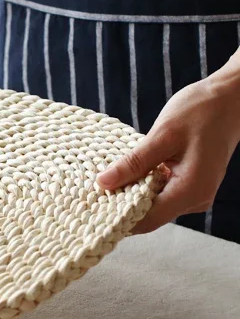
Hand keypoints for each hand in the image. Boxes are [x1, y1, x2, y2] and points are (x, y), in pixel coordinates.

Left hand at [96, 78, 239, 233]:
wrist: (232, 98)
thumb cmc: (202, 111)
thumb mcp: (163, 135)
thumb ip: (134, 163)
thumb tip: (103, 183)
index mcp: (190, 191)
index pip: (146, 220)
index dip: (117, 218)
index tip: (91, 209)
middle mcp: (195, 200)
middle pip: (149, 216)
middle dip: (121, 206)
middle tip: (91, 193)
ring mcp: (195, 194)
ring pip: (154, 205)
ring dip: (131, 194)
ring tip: (106, 182)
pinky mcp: (191, 185)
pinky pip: (161, 194)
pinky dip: (143, 186)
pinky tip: (127, 174)